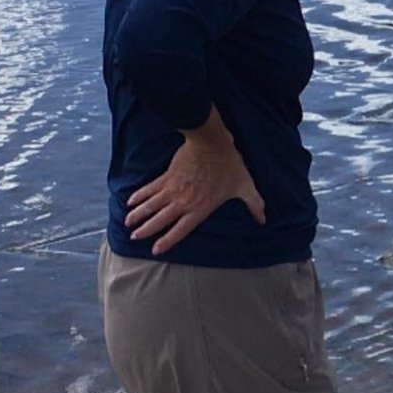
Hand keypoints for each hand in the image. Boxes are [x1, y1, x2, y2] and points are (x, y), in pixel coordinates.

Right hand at [125, 126, 265, 254]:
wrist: (212, 142)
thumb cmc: (229, 165)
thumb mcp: (244, 185)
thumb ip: (253, 204)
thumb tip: (263, 218)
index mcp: (200, 208)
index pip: (180, 230)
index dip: (167, 241)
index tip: (155, 250)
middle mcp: (182, 202)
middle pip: (160, 220)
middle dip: (146, 230)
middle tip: (135, 237)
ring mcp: (172, 189)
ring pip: (150, 206)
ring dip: (138, 215)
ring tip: (128, 223)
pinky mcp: (166, 176)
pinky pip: (149, 189)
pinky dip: (139, 196)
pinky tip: (130, 201)